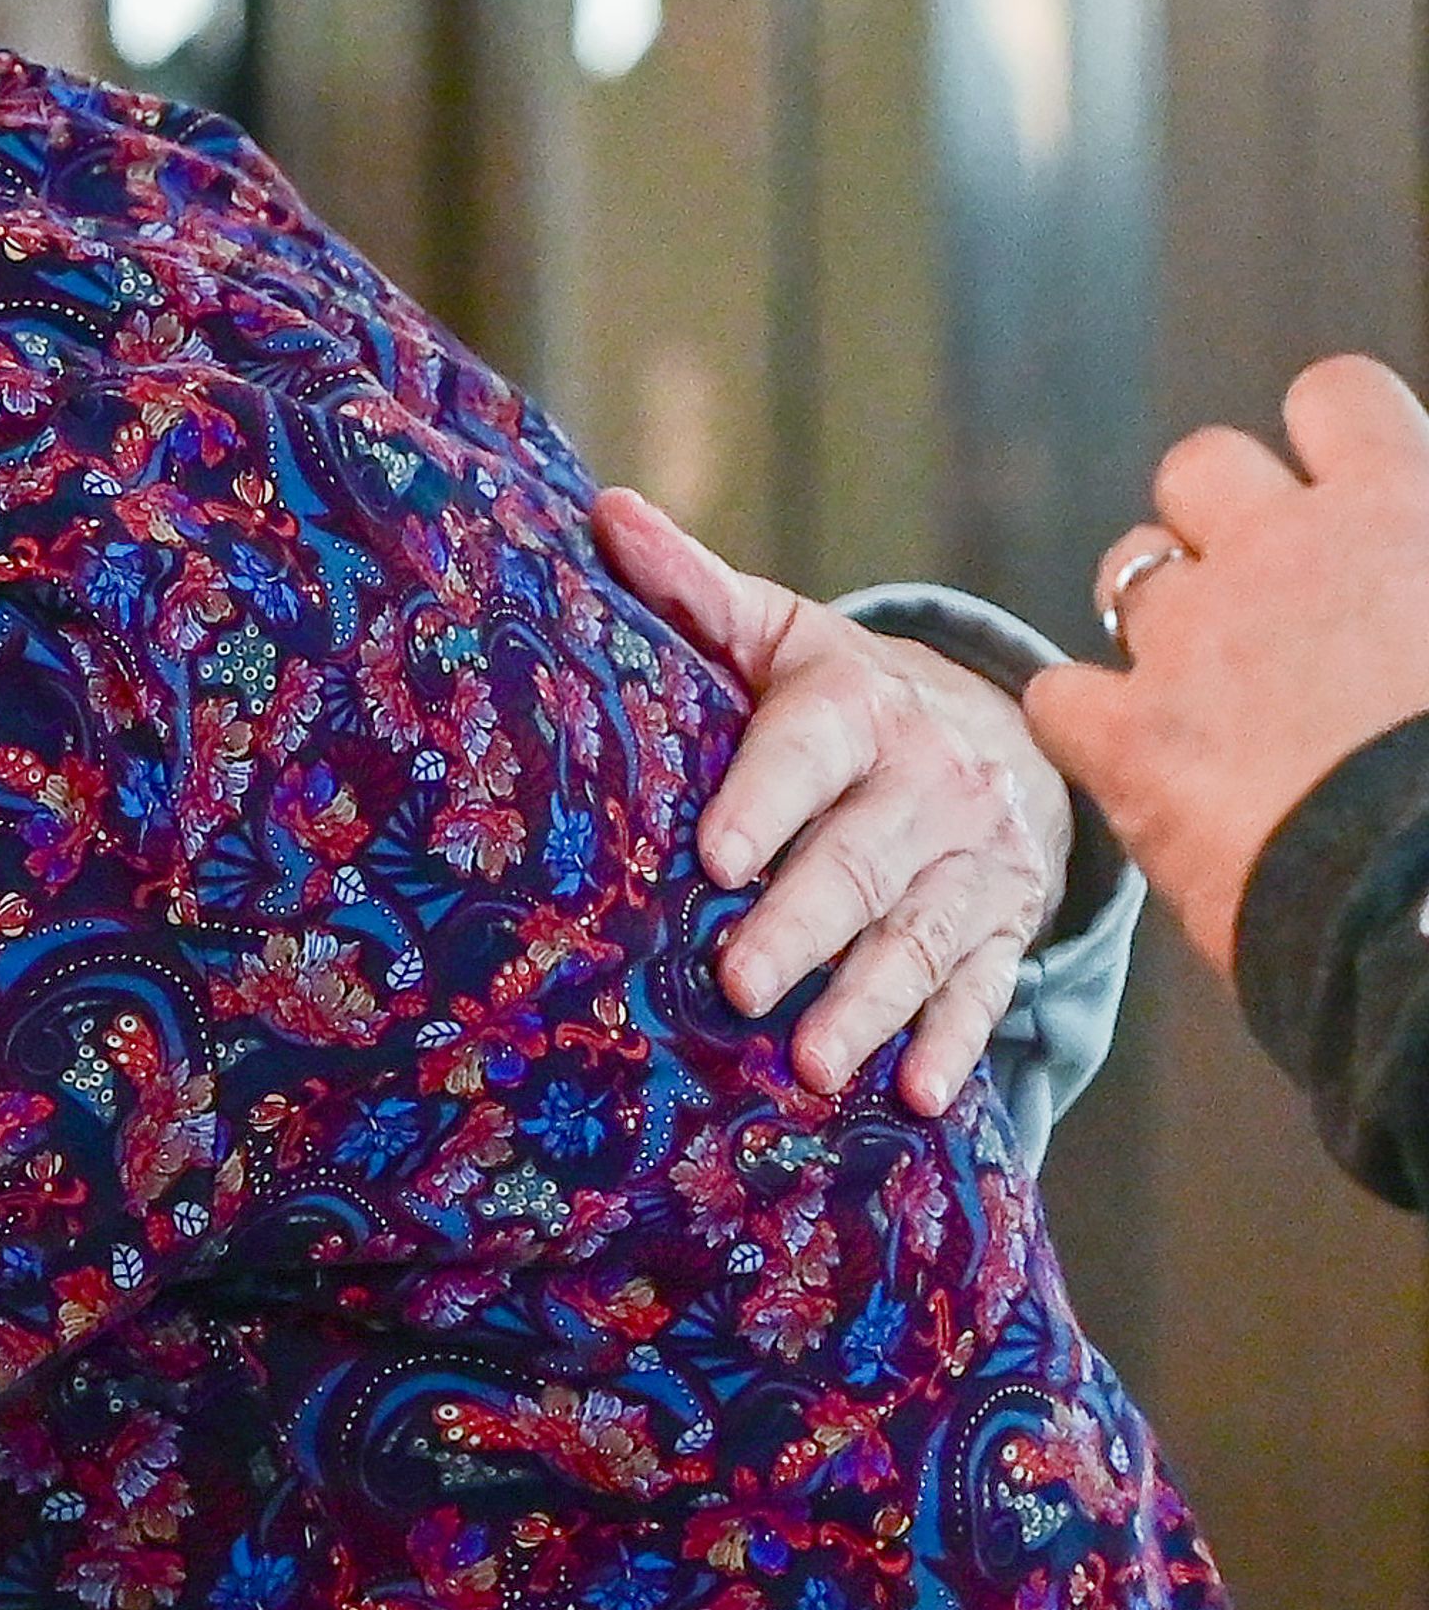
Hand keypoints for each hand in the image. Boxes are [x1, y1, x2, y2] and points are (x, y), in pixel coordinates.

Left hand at [596, 489, 1068, 1114]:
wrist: (998, 732)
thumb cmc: (839, 694)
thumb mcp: (779, 634)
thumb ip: (693, 590)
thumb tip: (604, 511)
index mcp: (860, 705)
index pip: (810, 750)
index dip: (766, 801)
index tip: (715, 857)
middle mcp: (929, 783)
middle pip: (859, 862)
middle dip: (800, 926)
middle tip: (738, 984)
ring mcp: (975, 862)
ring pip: (919, 937)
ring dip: (868, 1005)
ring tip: (810, 1064)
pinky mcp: (1005, 927)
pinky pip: (982, 988)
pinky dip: (953, 1043)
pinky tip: (917, 1098)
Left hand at [1027, 355, 1428, 976]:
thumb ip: (1425, 563)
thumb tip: (1414, 580)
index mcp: (1399, 508)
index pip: (1333, 395)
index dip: (1329, 438)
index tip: (1343, 492)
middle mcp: (1285, 548)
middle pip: (1203, 465)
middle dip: (1222, 516)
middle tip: (1270, 595)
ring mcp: (1194, 639)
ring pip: (1129, 567)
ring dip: (1158, 609)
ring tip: (1214, 681)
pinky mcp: (1128, 738)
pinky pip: (1059, 695)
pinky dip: (1087, 721)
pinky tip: (1133, 758)